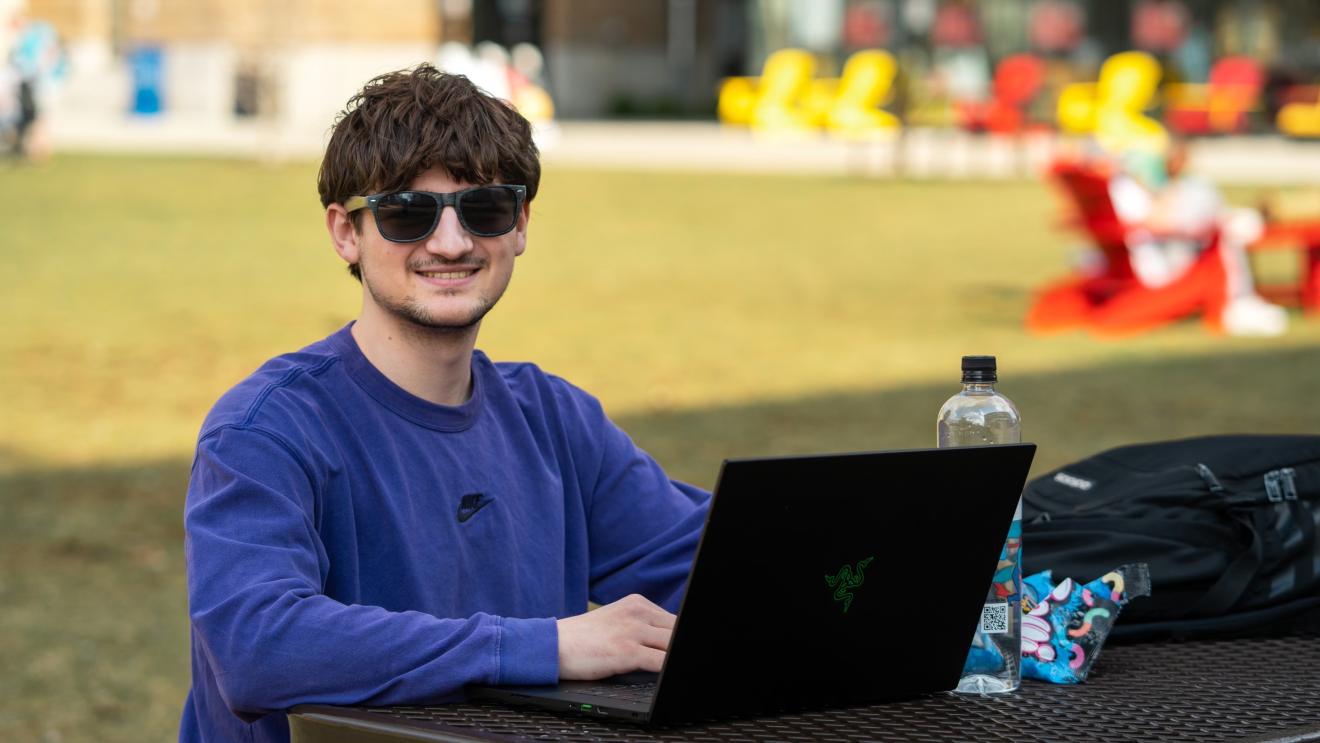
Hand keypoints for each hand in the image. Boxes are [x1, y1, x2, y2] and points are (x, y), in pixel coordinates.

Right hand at [556, 594, 674, 679]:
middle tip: (682, 662)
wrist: (554, 645)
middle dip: (680, 648)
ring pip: (674, 645)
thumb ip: (641, 626)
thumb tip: (669, 643)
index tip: (680, 650)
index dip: (681, 638)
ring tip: (672, 670)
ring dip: (675, 658)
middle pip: (678, 631)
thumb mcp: (616, 621)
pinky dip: (668, 670)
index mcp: (637, 603)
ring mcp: (633, 630)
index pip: (675, 620)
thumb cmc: (583, 639)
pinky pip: (662, 662)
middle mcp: (638, 612)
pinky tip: (664, 677)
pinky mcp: (627, 651)